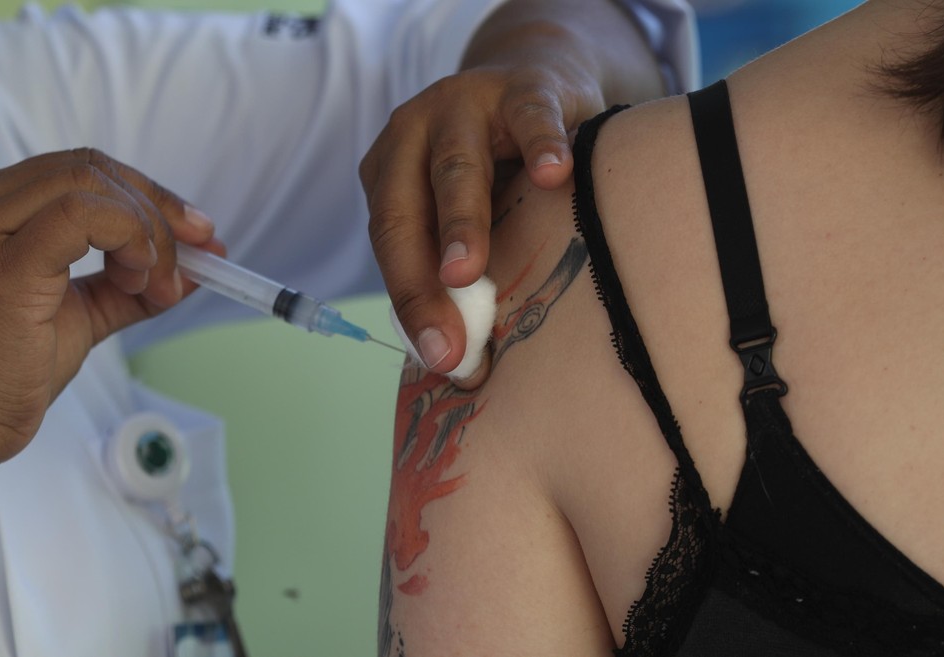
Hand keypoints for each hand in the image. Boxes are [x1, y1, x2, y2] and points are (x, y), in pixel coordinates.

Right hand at [0, 149, 222, 480]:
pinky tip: (138, 281)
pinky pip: (83, 217)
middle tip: (195, 255)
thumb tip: (198, 265)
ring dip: (148, 232)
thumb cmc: (4, 371)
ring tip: (155, 285)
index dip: (148, 194)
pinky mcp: (3, 267)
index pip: (80, 170)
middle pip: (91, 170)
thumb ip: (136, 285)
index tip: (194, 231)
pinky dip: (132, 240)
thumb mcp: (84, 313)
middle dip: (159, 210)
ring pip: (91, 185)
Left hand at [362, 59, 604, 386]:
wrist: (539, 80)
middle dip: (420, 281)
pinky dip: (542, 145)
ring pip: (456, 166)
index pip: (389, 245)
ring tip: (465, 271)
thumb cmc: (502, 166)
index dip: (411, 304)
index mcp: (391, 174)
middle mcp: (413, 135)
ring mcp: (464, 104)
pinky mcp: (523, 88)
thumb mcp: (467, 212)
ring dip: (460, 222)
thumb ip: (456, 266)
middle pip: (403, 212)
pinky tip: (555, 176)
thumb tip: (462, 359)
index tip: (440, 359)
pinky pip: (531, 117)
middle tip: (446, 338)